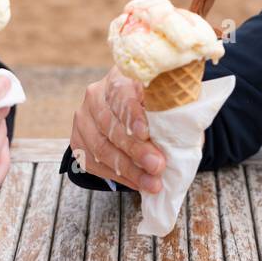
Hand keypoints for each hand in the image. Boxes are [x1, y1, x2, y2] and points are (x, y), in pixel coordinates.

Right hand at [69, 66, 164, 191]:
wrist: (130, 115)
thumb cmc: (155, 107)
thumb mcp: (166, 101)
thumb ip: (171, 111)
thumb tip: (183, 131)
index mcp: (119, 77)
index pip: (121, 94)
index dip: (132, 114)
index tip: (146, 133)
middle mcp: (95, 94)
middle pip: (109, 124)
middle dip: (135, 149)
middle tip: (157, 166)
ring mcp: (83, 118)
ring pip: (100, 147)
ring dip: (128, 169)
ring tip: (151, 183)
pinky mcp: (78, 140)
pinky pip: (93, 162)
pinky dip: (117, 176)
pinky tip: (138, 183)